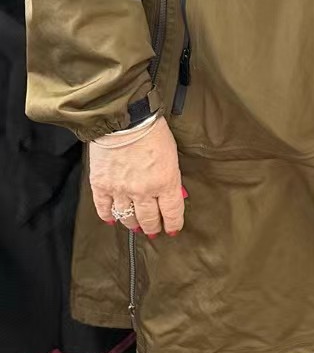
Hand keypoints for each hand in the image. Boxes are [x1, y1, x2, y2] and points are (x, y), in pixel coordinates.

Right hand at [89, 116, 184, 236]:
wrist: (125, 121)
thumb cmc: (153, 133)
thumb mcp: (172, 156)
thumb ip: (170, 178)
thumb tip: (172, 193)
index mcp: (165, 182)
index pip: (171, 212)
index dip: (172, 223)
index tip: (172, 229)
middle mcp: (143, 191)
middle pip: (148, 219)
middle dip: (152, 227)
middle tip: (154, 231)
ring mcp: (120, 190)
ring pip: (127, 217)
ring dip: (132, 224)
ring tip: (136, 227)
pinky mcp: (101, 186)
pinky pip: (104, 209)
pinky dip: (108, 216)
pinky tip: (112, 219)